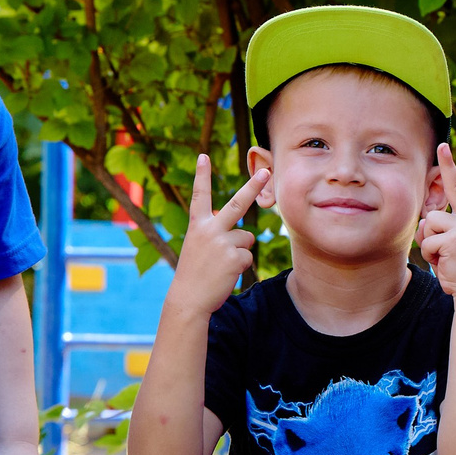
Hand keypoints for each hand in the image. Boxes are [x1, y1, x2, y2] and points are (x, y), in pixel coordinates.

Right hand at [165, 155, 267, 318]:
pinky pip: (248, 255)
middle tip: (266, 170)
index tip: (203, 156)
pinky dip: (241, 265)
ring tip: (222, 264)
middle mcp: (210, 230)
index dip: (202, 176)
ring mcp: (223, 243)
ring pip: (247, 238)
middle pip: (237, 204)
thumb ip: (217, 234)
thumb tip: (246, 234)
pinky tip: (226, 273)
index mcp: (197, 225)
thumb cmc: (194, 273)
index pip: (199, 196)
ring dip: (240, 250)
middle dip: (253, 186)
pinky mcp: (235, 258)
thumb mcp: (199, 247)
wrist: (188, 298)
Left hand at [417, 145, 455, 302]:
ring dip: (428, 242)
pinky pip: (428, 240)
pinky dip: (430, 254)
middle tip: (442, 144)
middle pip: (455, 186)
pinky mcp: (455, 238)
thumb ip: (438, 228)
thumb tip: (425, 220)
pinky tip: (443, 261)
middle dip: (448, 164)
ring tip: (443, 255)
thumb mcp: (449, 243)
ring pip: (429, 223)